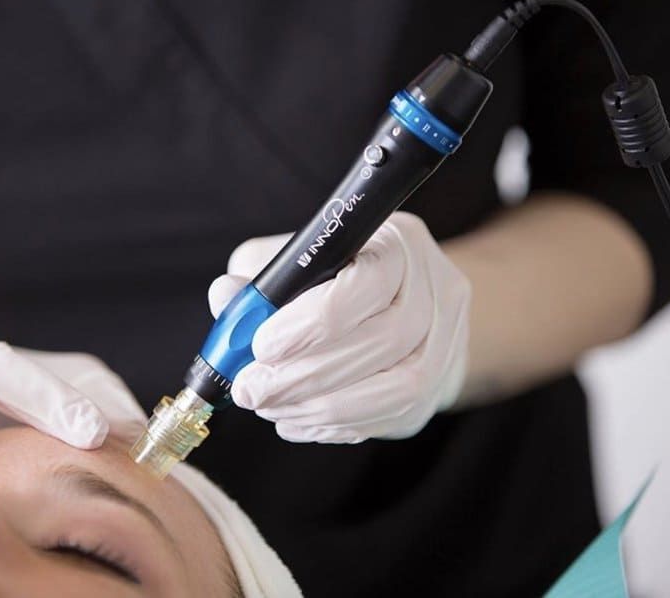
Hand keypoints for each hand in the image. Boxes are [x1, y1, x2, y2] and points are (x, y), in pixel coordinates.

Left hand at [209, 212, 469, 443]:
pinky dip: (333, 424)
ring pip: (396, 389)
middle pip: (385, 340)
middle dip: (306, 373)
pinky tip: (293, 418)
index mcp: (399, 245)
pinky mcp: (436, 389)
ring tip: (269, 407)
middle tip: (252, 388)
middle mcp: (435, 292)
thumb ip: (259, 277)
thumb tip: (225, 295)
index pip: (370, 283)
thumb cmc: (336, 275)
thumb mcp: (294, 259)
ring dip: (321, 406)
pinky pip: (389, 417)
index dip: (313, 321)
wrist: (404, 303)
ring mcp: (444, 345)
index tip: (262, 345)